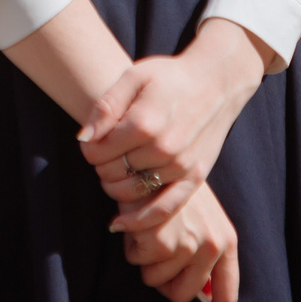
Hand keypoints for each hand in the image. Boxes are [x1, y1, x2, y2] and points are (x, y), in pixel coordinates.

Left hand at [81, 19, 267, 206]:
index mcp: (145, 122)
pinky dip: (138, 221)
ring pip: (132, 192)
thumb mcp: (134, 77)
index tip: (92, 142)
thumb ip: (106, 107)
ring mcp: (181, 166)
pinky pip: (163, 210)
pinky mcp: (195, 178)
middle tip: (104, 155)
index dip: (88, 149)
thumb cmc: (170, 77)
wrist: (216, 83)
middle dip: (100, 166)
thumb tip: (83, 139)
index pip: (99, 151)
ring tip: (114, 173)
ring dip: (115, 187)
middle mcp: (164, 148)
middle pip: (113, 173)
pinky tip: (119, 224)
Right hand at [116, 182, 239, 301]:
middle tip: (153, 251)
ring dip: (143, 260)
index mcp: (226, 241)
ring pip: (155, 280)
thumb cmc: (171, 189)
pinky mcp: (163, 239)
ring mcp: (189, 243)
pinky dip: (131, 246)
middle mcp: (213, 244)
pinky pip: (138, 262)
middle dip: (161, 280)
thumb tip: (203, 297)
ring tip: (146, 229)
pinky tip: (135, 222)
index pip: (226, 297)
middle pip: (181, 295)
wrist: (151, 156)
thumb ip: (203, 257)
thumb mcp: (199, 219)